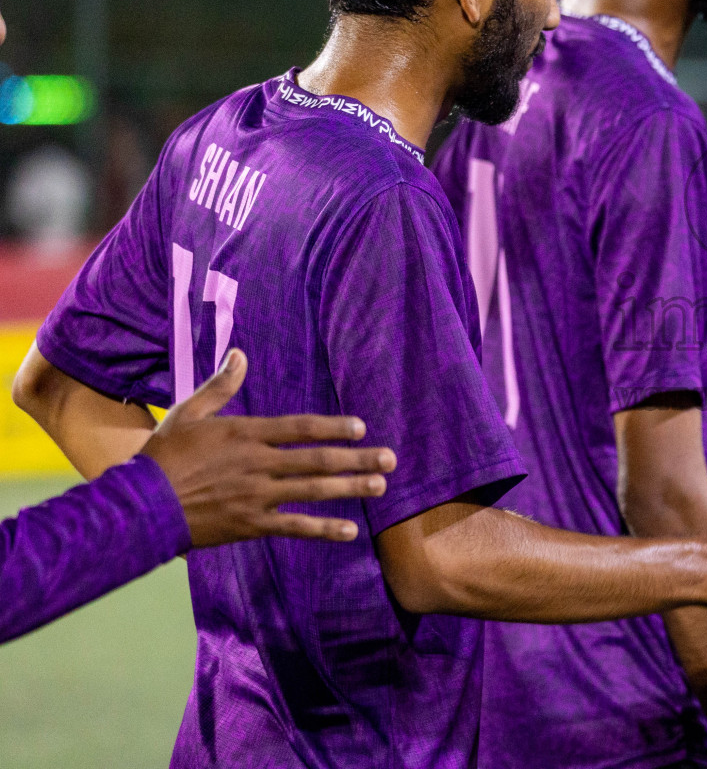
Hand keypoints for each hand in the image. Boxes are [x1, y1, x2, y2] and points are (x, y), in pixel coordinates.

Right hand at [141, 349, 396, 546]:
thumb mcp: (188, 413)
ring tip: (380, 487)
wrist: (140, 506)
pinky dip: (324, 529)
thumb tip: (240, 354)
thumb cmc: (163, 457)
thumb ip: (220, 386)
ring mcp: (257, 495)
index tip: (360, 428)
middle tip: (389, 459)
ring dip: (350, 488)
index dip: (333, 427)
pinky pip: (295, 527)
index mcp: (245, 434)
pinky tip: (350, 530)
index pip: (300, 428)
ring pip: (313, 490)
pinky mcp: (251, 524)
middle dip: (357, 459)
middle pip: (317, 459)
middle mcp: (258, 463)